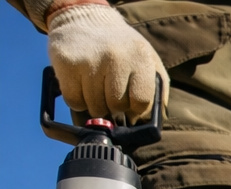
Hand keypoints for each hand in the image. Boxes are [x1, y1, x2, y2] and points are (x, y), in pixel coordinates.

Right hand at [47, 2, 167, 122]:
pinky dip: (77, 101)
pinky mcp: (67, 62)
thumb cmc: (122, 47)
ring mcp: (89, 59)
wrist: (86, 18)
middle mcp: (115, 57)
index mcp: (140, 58)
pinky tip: (82, 86)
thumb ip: (157, 90)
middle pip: (116, 106)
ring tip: (97, 89)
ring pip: (94, 106)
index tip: (131, 105)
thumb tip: (153, 122)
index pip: (142, 102)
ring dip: (96, 105)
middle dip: (115, 107)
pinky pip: (74, 101)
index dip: (137, 110)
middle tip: (111, 96)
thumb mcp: (149, 61)